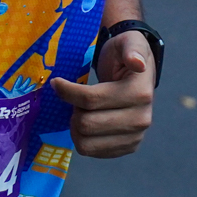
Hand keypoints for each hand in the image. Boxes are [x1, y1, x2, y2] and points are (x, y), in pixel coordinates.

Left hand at [52, 30, 154, 157]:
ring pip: (86, 143)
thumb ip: (131, 49)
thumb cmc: (125, 56)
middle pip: (86, 124)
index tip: (56, 82)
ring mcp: (135, 137)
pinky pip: (93, 152)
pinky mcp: (127, 147)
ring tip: (79, 110)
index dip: (66, 91)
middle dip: (72, 110)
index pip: (91, 100)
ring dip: (75, 126)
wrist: (135, 75)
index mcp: (140, 94)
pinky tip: (86, 121)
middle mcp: (141, 120)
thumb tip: (136, 63)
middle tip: (73, 99)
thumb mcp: (128, 43)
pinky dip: (82, 139)